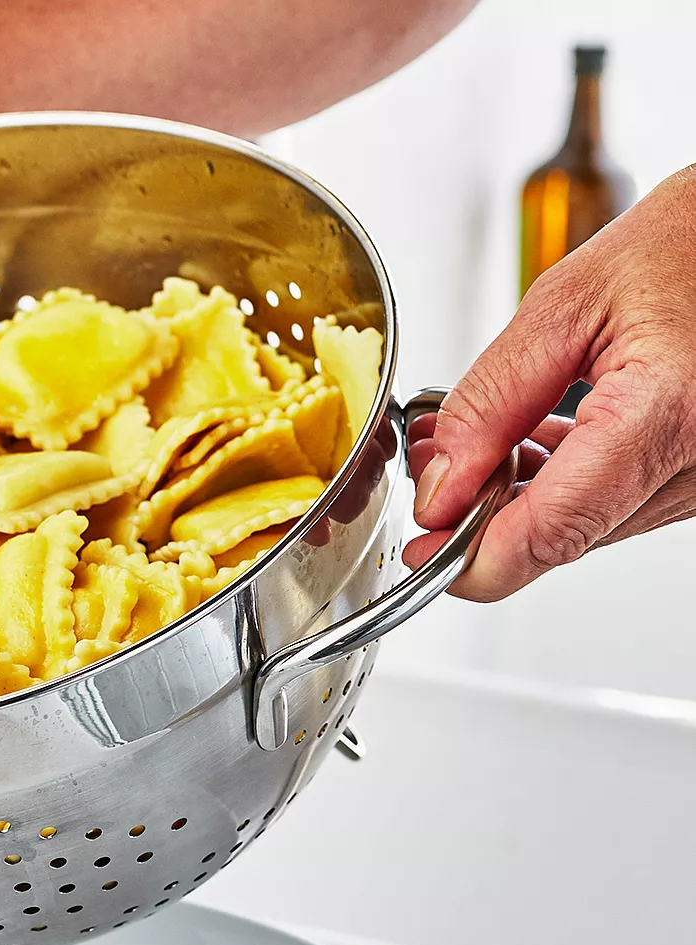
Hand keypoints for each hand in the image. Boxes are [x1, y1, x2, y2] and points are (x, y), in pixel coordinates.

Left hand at [405, 163, 695, 600]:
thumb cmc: (690, 245)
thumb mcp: (568, 304)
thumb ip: (493, 402)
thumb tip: (439, 489)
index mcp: (666, 413)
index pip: (551, 531)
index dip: (469, 556)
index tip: (421, 545)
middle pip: (558, 536)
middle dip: (479, 515)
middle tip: (434, 465)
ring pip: (580, 526)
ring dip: (516, 499)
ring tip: (478, 441)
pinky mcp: (695, 479)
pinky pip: (611, 503)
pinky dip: (558, 484)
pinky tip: (529, 443)